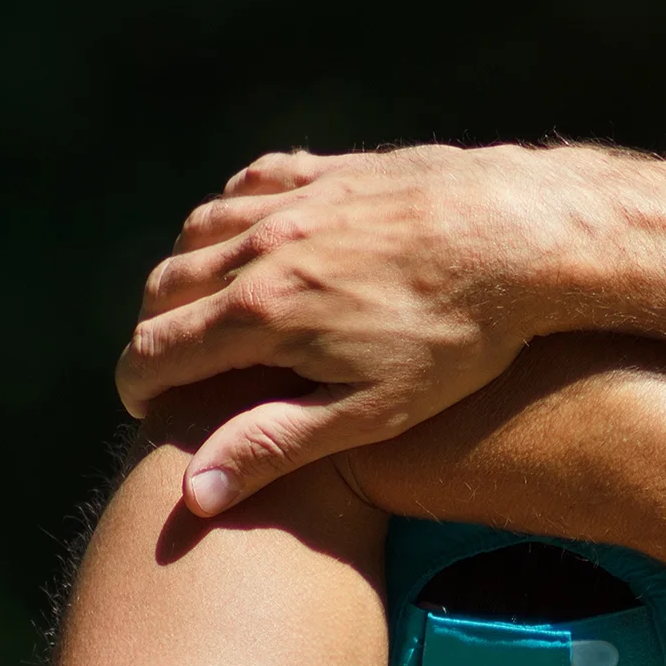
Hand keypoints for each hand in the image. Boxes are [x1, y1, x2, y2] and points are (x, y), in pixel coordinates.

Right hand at [117, 144, 602, 515]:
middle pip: (164, 289)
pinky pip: (252, 183)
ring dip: (185, 271)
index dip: (137, 388)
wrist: (528, 235)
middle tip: (172, 370)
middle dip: (154, 333)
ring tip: (204, 310)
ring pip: (198, 229)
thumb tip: (194, 493)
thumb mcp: (369, 415)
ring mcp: (296, 202)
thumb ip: (274, 446)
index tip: (146, 411)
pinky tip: (251, 235)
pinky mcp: (333, 171)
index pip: (154, 351)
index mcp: (260, 316)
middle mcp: (261, 249)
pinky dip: (232, 211)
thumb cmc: (458, 339)